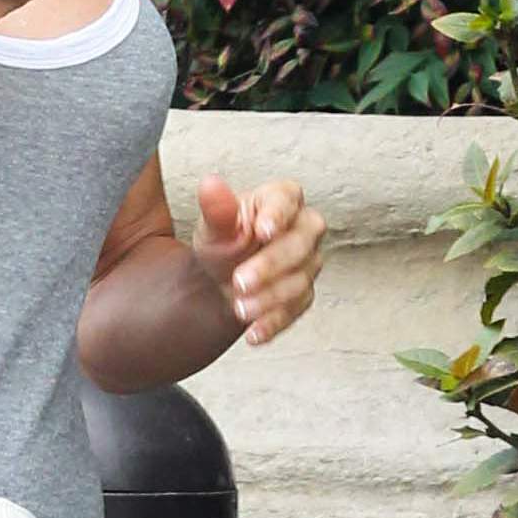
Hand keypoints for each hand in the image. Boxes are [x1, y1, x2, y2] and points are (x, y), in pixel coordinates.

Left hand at [190, 172, 324, 347]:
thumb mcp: (214, 226)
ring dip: (269, 298)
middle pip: (300, 244)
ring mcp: (308, 262)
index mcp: (281, 199)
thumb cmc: (222, 241)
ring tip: (238, 309)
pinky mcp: (304, 293)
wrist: (220, 278)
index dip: (277, 216)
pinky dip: (274, 323)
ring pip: (299, 280)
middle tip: (239, 282)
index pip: (287, 200)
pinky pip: (296, 309)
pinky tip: (253, 333)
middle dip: (270, 265)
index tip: (262, 231)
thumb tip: (209, 184)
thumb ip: (217, 209)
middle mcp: (303, 228)